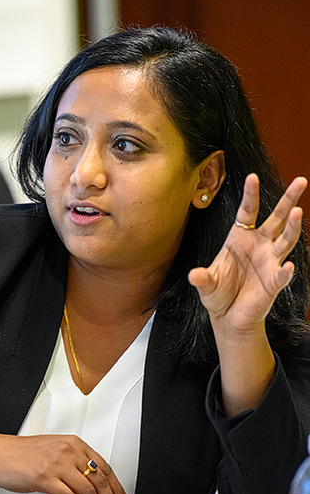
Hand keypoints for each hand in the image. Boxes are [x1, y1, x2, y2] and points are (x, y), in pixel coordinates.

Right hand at [0, 433, 128, 493]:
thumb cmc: (21, 454)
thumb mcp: (54, 450)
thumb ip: (73, 461)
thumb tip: (92, 482)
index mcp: (74, 444)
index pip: (105, 467)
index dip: (117, 487)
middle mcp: (68, 451)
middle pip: (99, 480)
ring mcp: (56, 464)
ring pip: (87, 491)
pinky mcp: (44, 477)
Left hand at [190, 174, 304, 332]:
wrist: (228, 316)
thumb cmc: (218, 293)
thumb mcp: (205, 283)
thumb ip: (202, 278)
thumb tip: (195, 275)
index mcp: (240, 238)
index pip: (247, 212)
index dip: (250, 195)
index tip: (252, 177)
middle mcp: (259, 245)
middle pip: (276, 218)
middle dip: (288, 200)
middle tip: (301, 180)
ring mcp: (269, 261)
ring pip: (285, 240)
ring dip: (292, 226)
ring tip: (298, 212)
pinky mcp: (274, 282)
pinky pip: (281, 274)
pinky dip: (285, 271)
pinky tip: (288, 266)